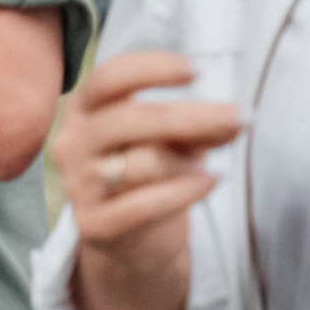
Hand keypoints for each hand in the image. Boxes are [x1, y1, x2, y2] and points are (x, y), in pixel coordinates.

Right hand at [52, 52, 241, 309]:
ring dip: (185, 162)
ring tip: (207, 166)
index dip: (149, 68)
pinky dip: (183, 193)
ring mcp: (77, 184)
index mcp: (84, 110)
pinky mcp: (91, 224)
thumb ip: (196, 128)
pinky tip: (208, 183)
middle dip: (189, 116)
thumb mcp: (171, 142)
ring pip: (139, 163)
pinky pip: (143, 205)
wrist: (131, 240)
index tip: (194, 71)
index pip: (108, 77)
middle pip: (129, 119)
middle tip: (238, 116)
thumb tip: (235, 119)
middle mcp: (71, 142)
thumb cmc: (151, 177)